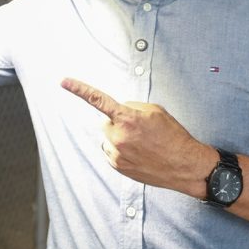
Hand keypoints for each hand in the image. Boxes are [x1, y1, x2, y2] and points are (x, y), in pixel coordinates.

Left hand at [61, 78, 212, 195]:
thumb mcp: (156, 111)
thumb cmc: (173, 136)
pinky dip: (120, 149)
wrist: (184, 166)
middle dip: (116, 121)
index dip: (79, 89)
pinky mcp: (118, 167)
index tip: (63, 81)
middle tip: (137, 127)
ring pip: (107, 138)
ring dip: (118, 136)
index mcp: (127, 118)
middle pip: (105, 121)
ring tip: (141, 143)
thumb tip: (119, 110)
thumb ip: (132, 106)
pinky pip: (111, 151)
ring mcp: (116, 154)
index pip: (97, 99)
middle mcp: (118, 137)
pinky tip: (139, 152)